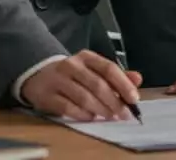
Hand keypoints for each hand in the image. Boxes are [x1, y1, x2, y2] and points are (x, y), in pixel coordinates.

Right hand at [20, 50, 142, 121]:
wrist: (38, 74)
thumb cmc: (73, 74)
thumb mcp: (93, 69)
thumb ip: (116, 75)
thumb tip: (137, 79)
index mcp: (86, 57)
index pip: (108, 68)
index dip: (123, 84)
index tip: (134, 99)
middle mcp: (71, 66)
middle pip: (97, 84)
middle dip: (114, 101)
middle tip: (123, 114)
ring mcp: (57, 80)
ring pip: (83, 97)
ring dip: (100, 110)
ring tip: (109, 116)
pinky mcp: (46, 96)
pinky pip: (67, 108)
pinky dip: (82, 114)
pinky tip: (90, 118)